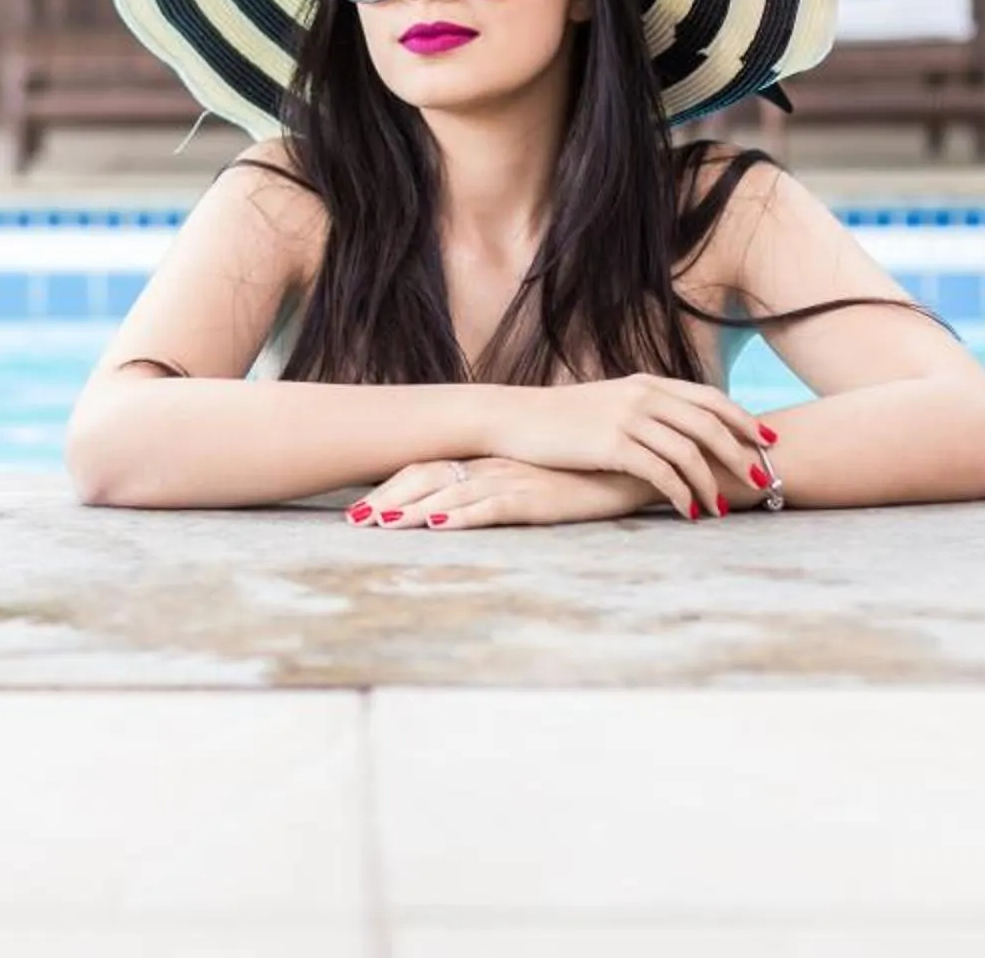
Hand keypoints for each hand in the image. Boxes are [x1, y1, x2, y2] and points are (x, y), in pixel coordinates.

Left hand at [347, 457, 670, 529]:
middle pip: (427, 478)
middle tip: (352, 521)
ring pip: (450, 494)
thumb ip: (501, 483)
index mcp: (488, 458)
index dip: (391, 487)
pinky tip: (436, 526)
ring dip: (410, 511)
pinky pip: (491, 507)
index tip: (360, 507)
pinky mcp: (537, 496)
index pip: (428, 467)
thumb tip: (466, 499)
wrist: (632, 461)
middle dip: (387, 499)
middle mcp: (493, 463)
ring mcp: (513, 478)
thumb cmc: (582, 472)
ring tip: (376, 526)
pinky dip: (461, 517)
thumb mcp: (533, 475)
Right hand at [478, 374, 774, 518]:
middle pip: (709, 424)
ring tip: (720, 508)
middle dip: (739, 453)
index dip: (743, 419)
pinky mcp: (613, 445)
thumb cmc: (562, 417)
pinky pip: (660, 473)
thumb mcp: (609, 402)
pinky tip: (687, 511)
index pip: (709, 398)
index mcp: (647, 383)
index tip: (767, 440)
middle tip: (759, 480)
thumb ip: (645, 409)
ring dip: (710, 482)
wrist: (515, 418)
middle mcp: (644, 395)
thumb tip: (679, 432)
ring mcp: (629, 418)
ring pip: (689, 452)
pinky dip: (680, 494)